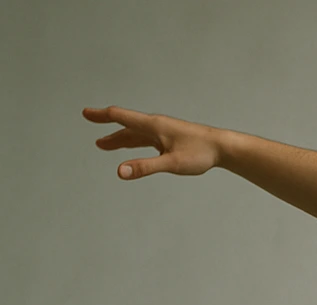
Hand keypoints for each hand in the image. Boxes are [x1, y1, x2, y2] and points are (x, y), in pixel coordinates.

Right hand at [83, 106, 221, 179]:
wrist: (224, 148)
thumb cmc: (201, 153)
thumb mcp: (171, 163)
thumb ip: (144, 167)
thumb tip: (120, 172)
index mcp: (153, 126)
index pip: (121, 117)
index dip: (102, 116)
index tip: (85, 113)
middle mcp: (156, 126)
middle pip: (126, 125)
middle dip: (106, 126)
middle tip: (89, 122)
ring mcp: (164, 133)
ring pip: (136, 135)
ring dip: (119, 139)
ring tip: (104, 144)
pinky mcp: (172, 140)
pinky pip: (147, 140)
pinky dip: (135, 144)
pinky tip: (133, 150)